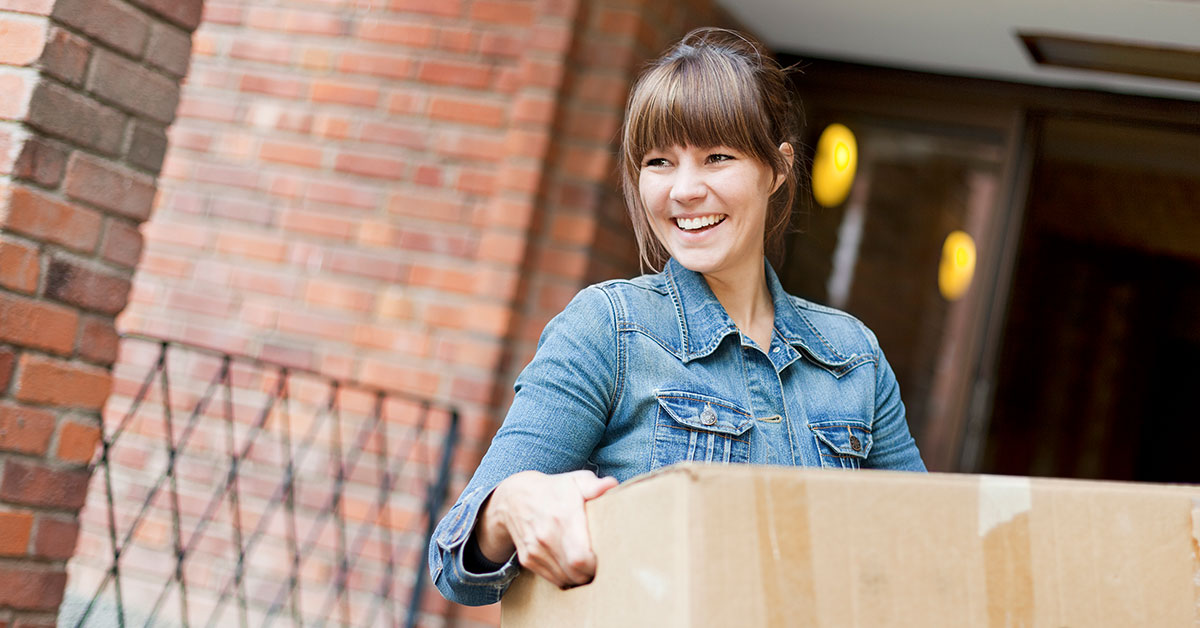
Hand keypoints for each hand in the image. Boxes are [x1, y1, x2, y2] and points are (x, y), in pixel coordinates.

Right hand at [476, 470, 618, 587]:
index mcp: (563, 517)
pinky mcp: (528, 559)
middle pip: (575, 573)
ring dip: (578, 577)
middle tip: (598, 564)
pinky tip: (570, 566)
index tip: (604, 556)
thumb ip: (595, 486)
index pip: (581, 557)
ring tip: (586, 566)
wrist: (514, 498)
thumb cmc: (553, 490)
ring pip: (564, 579)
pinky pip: (552, 579)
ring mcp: (535, 550)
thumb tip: (612, 485)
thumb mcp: (574, 481)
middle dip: (590, 573)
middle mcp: (547, 536)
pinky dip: (564, 577)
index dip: (595, 564)